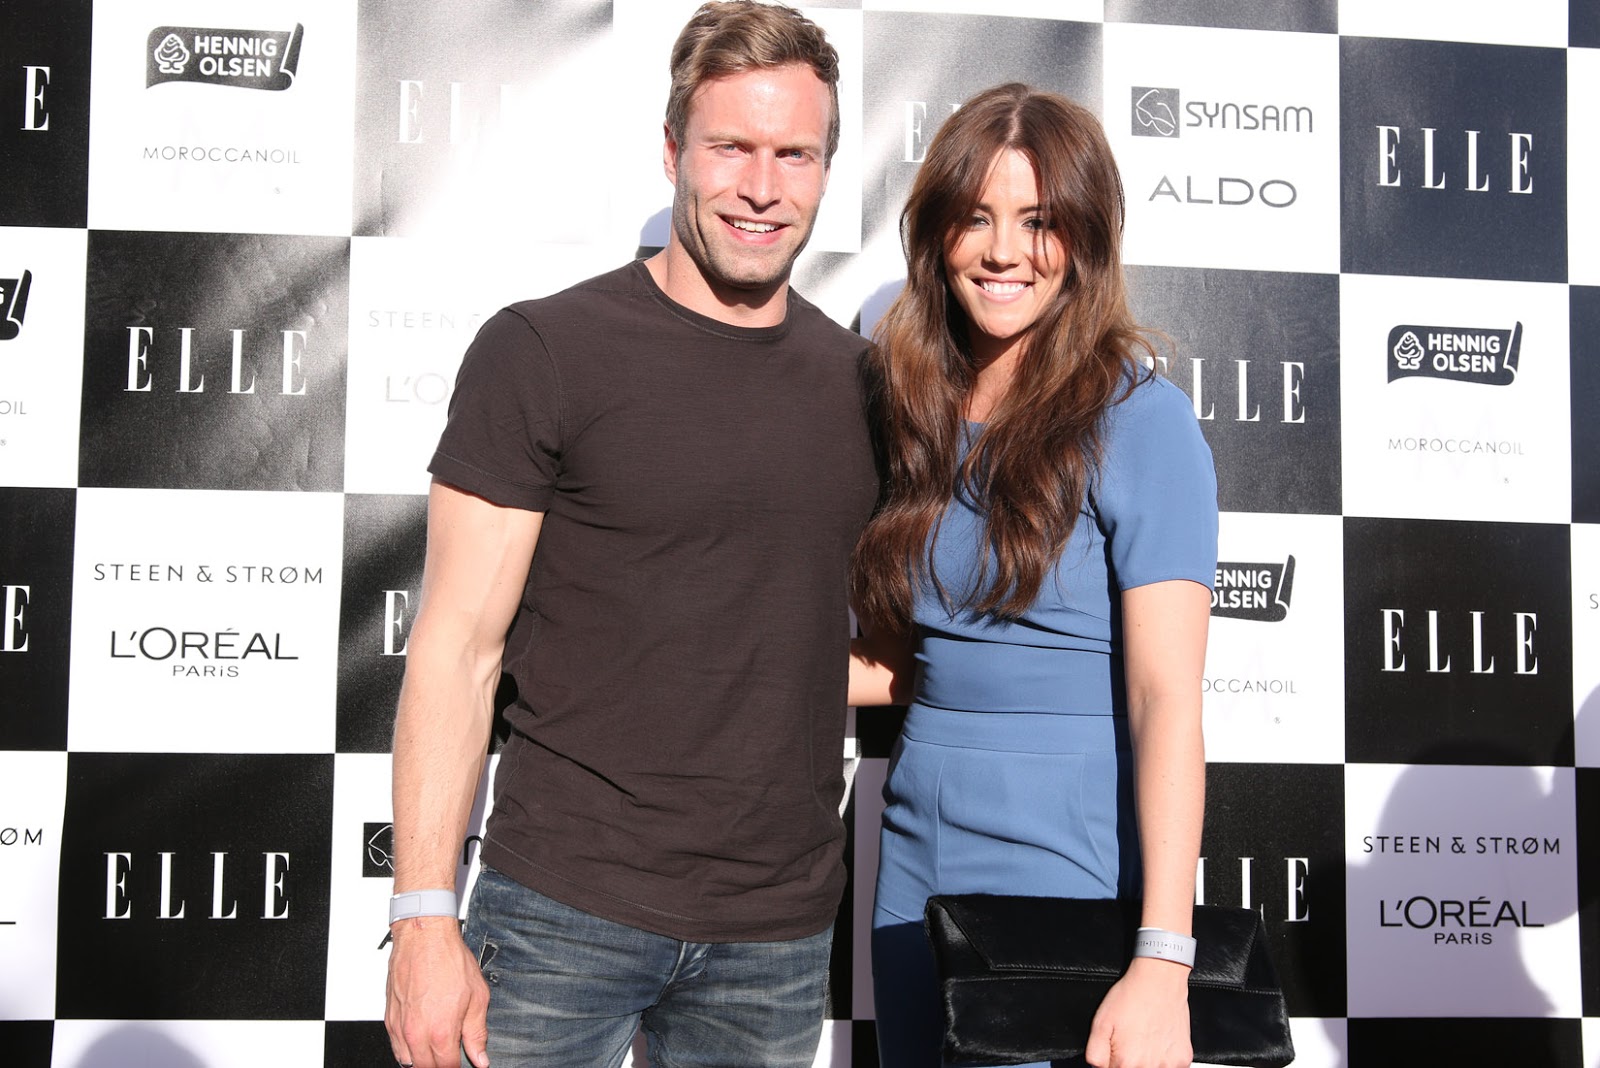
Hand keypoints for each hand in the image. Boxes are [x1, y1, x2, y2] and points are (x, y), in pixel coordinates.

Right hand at [385, 916, 491, 1067]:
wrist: (423, 938)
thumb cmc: (448, 960)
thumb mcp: (477, 997)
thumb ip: (477, 1033)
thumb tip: (480, 1057)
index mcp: (441, 1032)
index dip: (457, 1067)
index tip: (463, 1062)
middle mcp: (417, 1032)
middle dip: (440, 1066)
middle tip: (450, 1056)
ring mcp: (400, 1026)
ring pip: (408, 1061)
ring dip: (422, 1061)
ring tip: (435, 1051)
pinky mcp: (389, 1018)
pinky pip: (396, 1047)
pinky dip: (407, 1050)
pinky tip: (419, 1043)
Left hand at [1083, 956, 1191, 1067]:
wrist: (1158, 981)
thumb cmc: (1130, 997)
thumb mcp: (1100, 1022)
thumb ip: (1095, 1053)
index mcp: (1125, 1062)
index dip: (1114, 1063)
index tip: (1117, 1054)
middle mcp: (1148, 1067)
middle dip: (1130, 1063)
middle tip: (1131, 1044)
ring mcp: (1169, 1065)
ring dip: (1148, 1064)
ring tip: (1145, 1042)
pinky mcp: (1183, 1059)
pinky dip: (1164, 1060)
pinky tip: (1159, 1042)